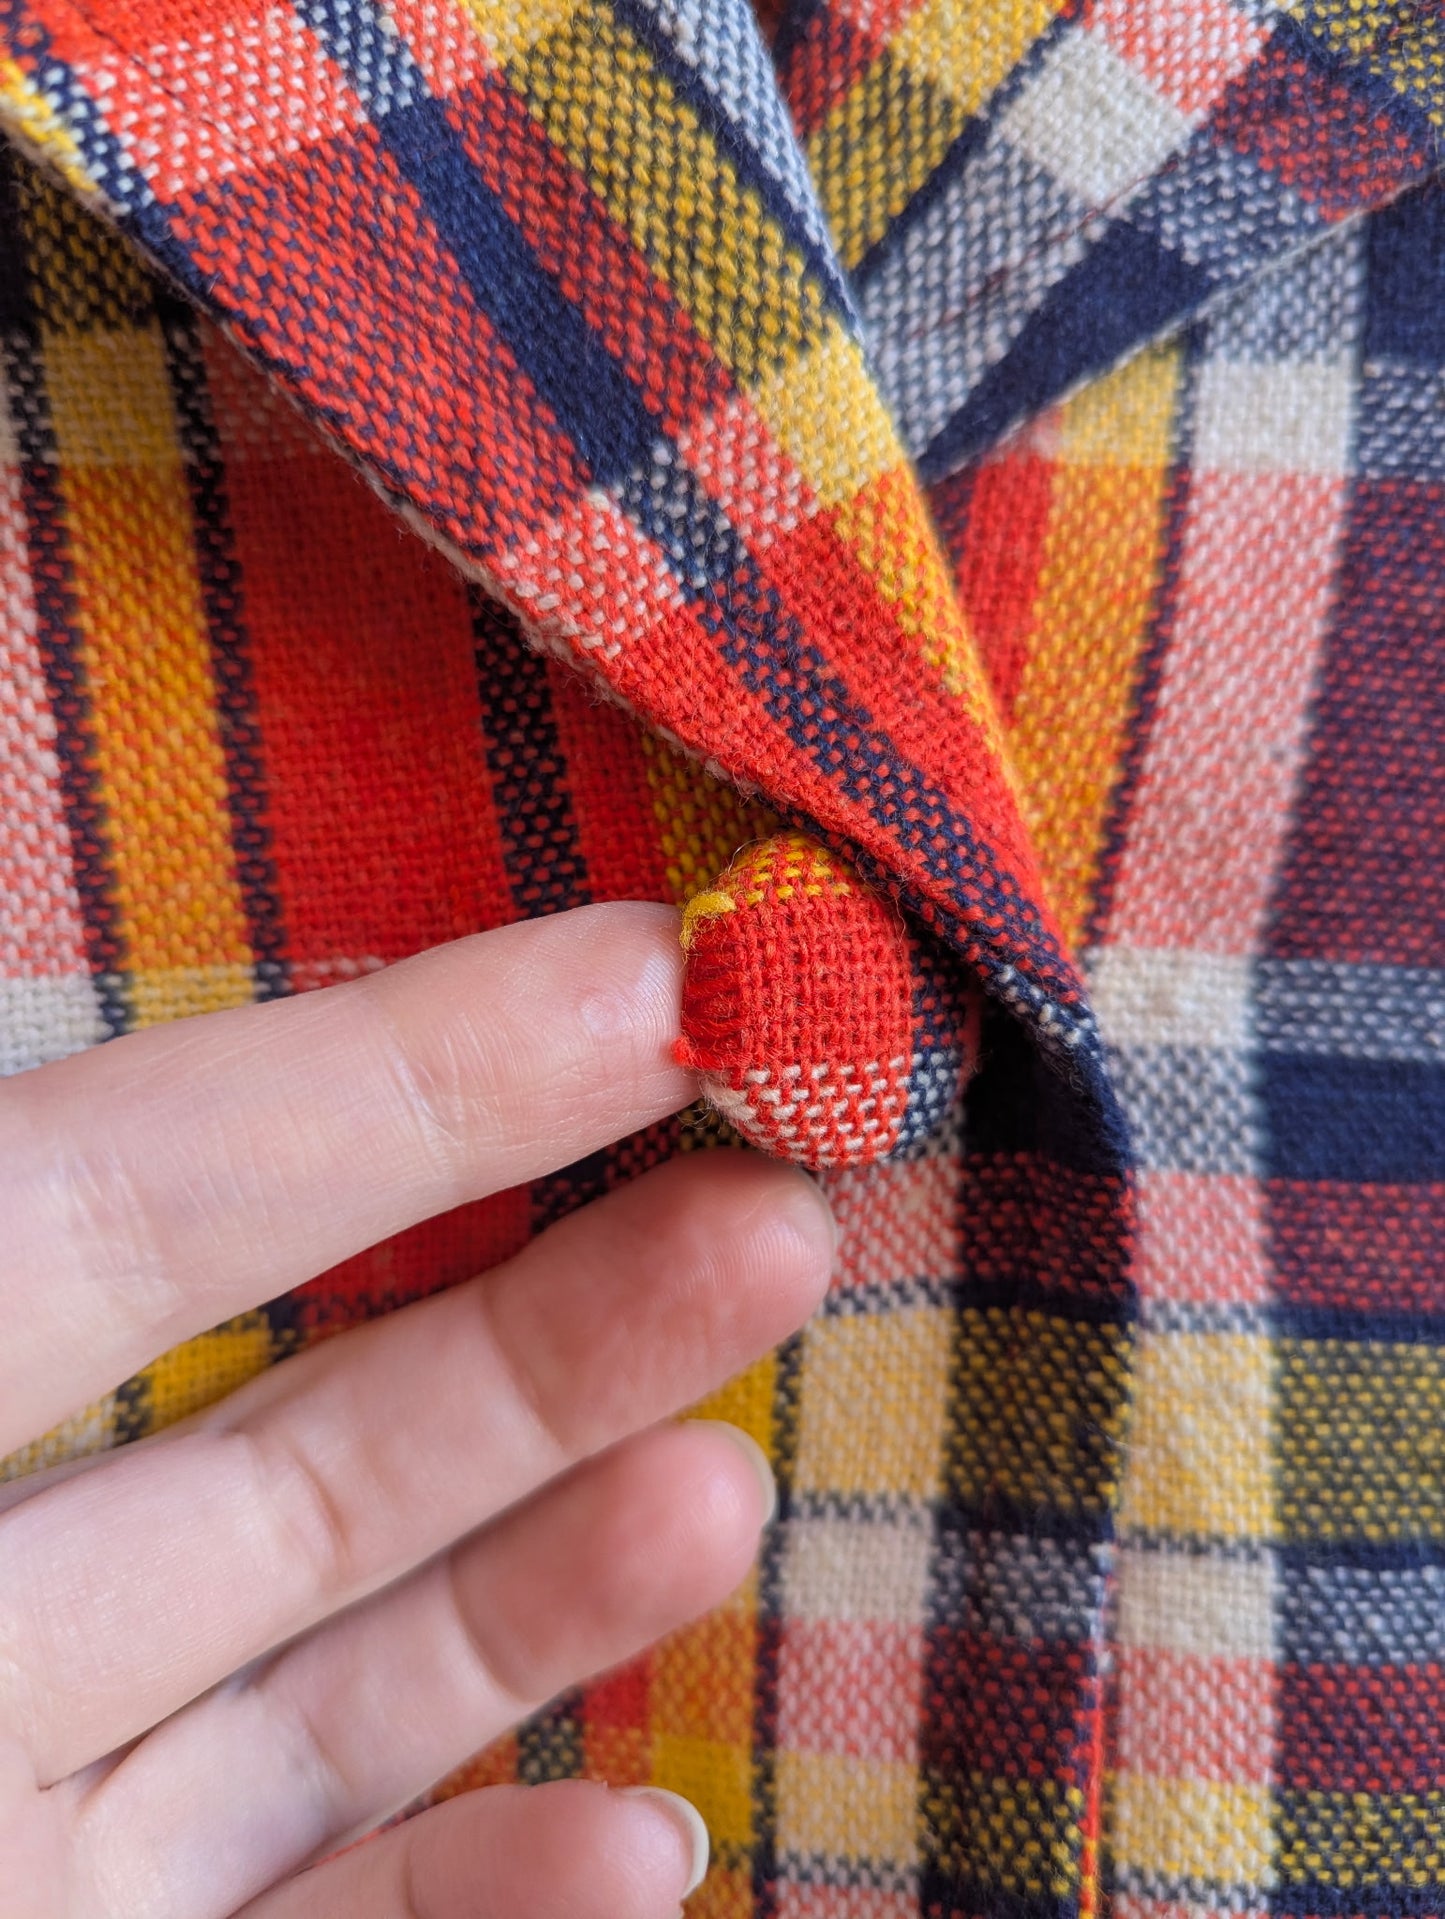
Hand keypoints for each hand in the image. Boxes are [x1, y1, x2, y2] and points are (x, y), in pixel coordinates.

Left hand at [0, 904, 834, 1917]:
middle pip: (293, 1443)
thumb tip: (186, 1064)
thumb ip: (55, 1235)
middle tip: (787, 1205)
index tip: (659, 980)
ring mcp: (37, 1828)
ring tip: (733, 1488)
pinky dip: (494, 1893)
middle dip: (549, 1326)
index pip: (119, 1202)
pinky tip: (642, 1840)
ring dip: (557, 1582)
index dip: (384, 1083)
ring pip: (334, 1668)